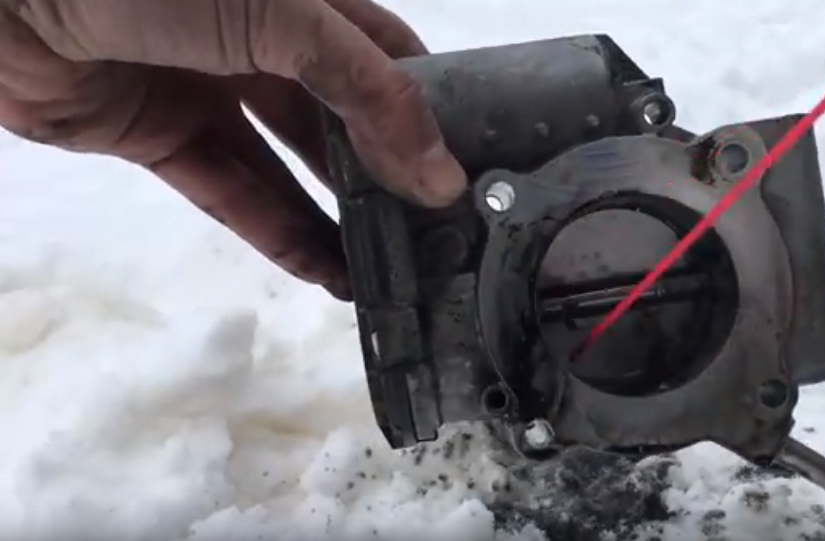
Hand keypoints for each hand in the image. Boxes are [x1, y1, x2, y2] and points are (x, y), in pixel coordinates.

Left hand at [0, 0, 466, 298]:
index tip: (467, 171)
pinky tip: (328, 275)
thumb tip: (438, 173)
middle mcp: (265, 43)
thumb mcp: (286, 17)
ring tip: (389, 271)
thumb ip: (370, 93)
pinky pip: (235, 194)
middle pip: (343, 121)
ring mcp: (213, 91)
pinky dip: (281, 236)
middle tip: (432, 235)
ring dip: (338, 219)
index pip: (389, 59)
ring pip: (291, 167)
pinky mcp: (164, 137)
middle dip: (385, 176)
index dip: (429, 112)